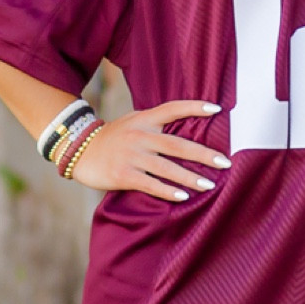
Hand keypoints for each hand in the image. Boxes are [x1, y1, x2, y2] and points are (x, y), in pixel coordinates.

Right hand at [67, 99, 228, 199]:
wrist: (80, 151)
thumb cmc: (114, 139)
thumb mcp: (133, 123)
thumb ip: (156, 125)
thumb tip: (189, 131)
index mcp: (144, 119)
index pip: (173, 109)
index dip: (194, 107)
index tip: (217, 108)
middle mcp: (140, 135)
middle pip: (177, 144)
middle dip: (203, 154)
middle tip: (224, 162)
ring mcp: (132, 155)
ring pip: (167, 167)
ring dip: (190, 177)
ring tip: (209, 184)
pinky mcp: (123, 175)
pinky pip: (150, 184)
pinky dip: (168, 191)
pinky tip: (183, 197)